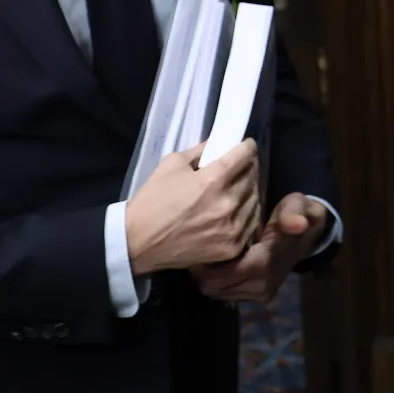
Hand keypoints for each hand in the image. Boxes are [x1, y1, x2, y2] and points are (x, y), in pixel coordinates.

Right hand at [124, 140, 259, 274]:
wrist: (138, 242)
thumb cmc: (152, 200)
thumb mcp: (172, 163)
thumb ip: (200, 151)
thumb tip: (219, 144)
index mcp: (214, 180)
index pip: (245, 155)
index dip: (247, 147)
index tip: (245, 146)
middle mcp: (228, 203)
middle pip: (252, 177)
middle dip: (248, 168)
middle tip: (240, 167)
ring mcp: (232, 228)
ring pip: (255, 201)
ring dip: (249, 191)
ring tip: (238, 189)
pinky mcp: (232, 248)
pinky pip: (250, 224)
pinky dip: (247, 215)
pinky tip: (237, 211)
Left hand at [191, 193, 332, 302]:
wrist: (309, 233)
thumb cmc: (295, 213)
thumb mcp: (294, 204)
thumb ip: (291, 212)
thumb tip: (298, 224)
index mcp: (262, 265)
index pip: (216, 278)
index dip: (200, 265)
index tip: (196, 245)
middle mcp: (261, 285)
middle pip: (213, 288)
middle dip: (202, 271)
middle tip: (201, 248)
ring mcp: (261, 294)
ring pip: (218, 293)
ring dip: (211, 277)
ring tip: (212, 255)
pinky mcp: (261, 297)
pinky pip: (228, 294)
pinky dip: (222, 282)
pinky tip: (224, 263)